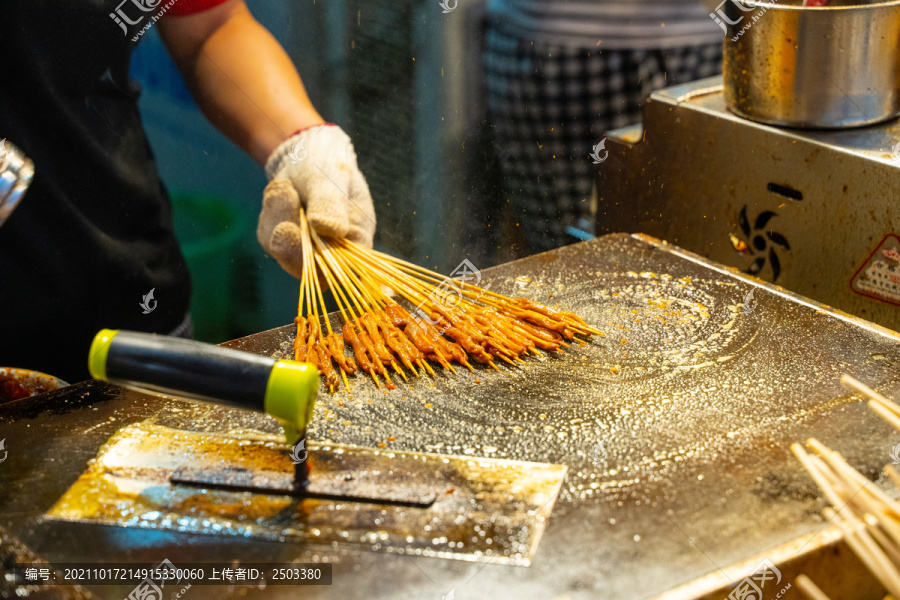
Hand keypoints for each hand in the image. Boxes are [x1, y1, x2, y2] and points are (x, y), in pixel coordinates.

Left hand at [257, 124, 375, 278]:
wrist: (308, 158)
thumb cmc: (328, 167)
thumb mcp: (331, 178)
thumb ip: (331, 203)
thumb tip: (330, 230)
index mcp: (357, 243)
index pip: (339, 268)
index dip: (315, 258)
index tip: (289, 229)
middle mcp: (334, 255)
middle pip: (307, 267)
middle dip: (289, 230)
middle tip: (283, 192)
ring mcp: (307, 252)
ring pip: (283, 250)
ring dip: (277, 215)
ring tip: (286, 187)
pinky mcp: (285, 245)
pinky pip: (269, 237)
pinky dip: (270, 211)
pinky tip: (281, 192)